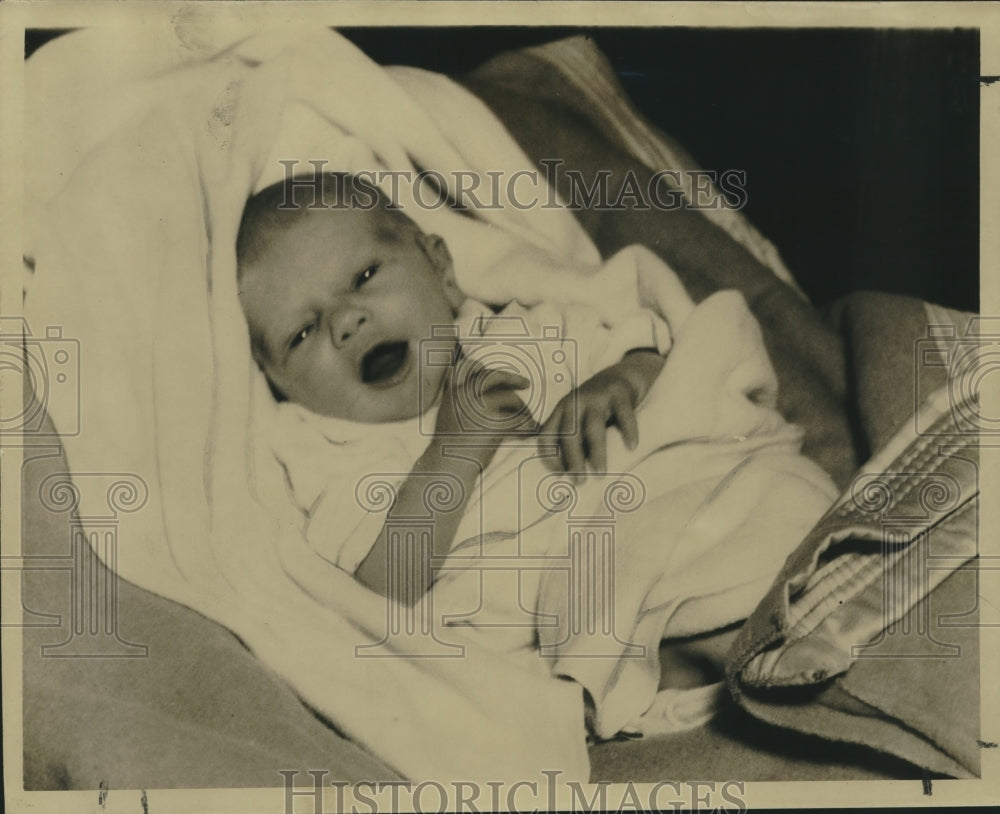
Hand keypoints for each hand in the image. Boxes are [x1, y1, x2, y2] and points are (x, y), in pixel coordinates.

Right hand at [433, 355, 537, 466]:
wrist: (448, 468)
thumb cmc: (451, 448)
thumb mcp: (449, 417)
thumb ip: (462, 401)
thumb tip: (488, 392)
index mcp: (453, 393)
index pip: (467, 367)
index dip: (483, 367)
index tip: (495, 373)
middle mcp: (465, 396)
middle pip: (493, 376)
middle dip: (512, 378)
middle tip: (526, 383)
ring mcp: (479, 407)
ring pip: (509, 397)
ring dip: (522, 408)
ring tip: (527, 419)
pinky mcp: (494, 423)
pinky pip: (518, 419)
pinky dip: (527, 426)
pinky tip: (530, 432)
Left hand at [539, 349, 663, 478]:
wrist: (622, 375)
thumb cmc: (598, 405)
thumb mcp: (579, 417)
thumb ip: (574, 439)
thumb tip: (570, 474)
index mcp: (561, 410)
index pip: (546, 434)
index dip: (549, 457)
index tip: (559, 476)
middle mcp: (575, 402)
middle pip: (569, 433)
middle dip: (572, 459)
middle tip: (579, 481)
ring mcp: (597, 396)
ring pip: (593, 427)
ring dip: (596, 452)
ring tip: (600, 472)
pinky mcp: (618, 393)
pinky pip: (623, 414)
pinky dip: (628, 431)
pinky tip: (631, 447)